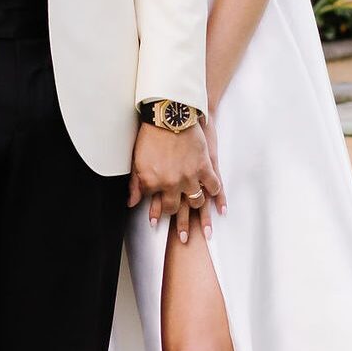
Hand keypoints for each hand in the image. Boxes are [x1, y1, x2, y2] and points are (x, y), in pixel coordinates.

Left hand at [126, 122, 221, 244]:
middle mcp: (172, 183)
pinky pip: (214, 186)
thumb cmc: (152, 133)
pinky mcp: (205, 166)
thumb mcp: (137, 160)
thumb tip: (131, 202)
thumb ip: (135, 184)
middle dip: (179, 222)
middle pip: (177, 207)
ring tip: (202, 229)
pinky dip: (218, 198)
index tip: (156, 224)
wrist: (170, 113)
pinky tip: (221, 210)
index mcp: (154, 182)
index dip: (156, 213)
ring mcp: (190, 176)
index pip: (155, 203)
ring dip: (199, 214)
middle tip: (182, 237)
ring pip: (196, 201)